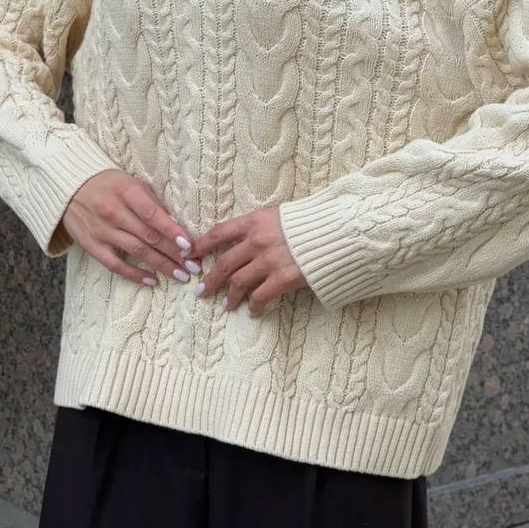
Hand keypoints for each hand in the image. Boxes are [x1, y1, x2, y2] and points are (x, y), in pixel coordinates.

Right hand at [61, 170, 198, 287]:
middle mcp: (114, 212)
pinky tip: (152, 281)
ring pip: (136, 251)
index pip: (153, 215)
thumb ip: (153, 202)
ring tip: (180, 275)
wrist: (70, 186)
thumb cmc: (109, 183)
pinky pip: (115, 264)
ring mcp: (101, 230)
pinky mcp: (91, 245)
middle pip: (149, 236)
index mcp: (126, 192)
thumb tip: (175, 223)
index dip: (173, 231)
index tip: (190, 246)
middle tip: (194, 266)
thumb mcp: (132, 183)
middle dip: (174, 253)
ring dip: (161, 265)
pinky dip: (134, 274)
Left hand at [189, 206, 309, 316]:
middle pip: (225, 263)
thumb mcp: (282, 214)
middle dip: (211, 279)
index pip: (220, 232)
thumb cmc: (313, 221)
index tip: (191, 254)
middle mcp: (258, 240)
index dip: (202, 245)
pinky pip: (260, 296)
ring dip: (230, 296)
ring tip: (226, 305)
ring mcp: (270, 260)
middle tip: (202, 290)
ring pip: (238, 283)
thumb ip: (262, 226)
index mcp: (256, 220)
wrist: (338, 232)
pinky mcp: (283, 278)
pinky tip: (253, 312)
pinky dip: (254, 306)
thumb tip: (247, 237)